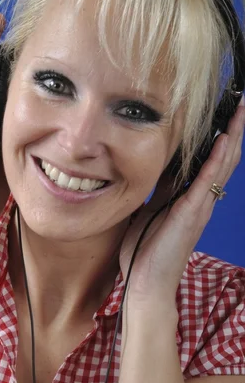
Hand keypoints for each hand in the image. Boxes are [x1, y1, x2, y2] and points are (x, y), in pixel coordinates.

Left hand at [119, 97, 244, 309]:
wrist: (146, 282)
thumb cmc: (146, 250)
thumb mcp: (151, 209)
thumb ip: (160, 189)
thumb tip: (160, 168)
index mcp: (189, 196)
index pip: (209, 159)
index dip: (218, 134)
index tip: (221, 110)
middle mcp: (200, 198)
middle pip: (223, 156)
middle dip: (232, 127)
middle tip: (240, 101)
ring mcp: (199, 205)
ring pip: (222, 164)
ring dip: (232, 136)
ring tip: (240, 110)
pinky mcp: (191, 213)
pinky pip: (207, 181)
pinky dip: (217, 159)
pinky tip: (224, 140)